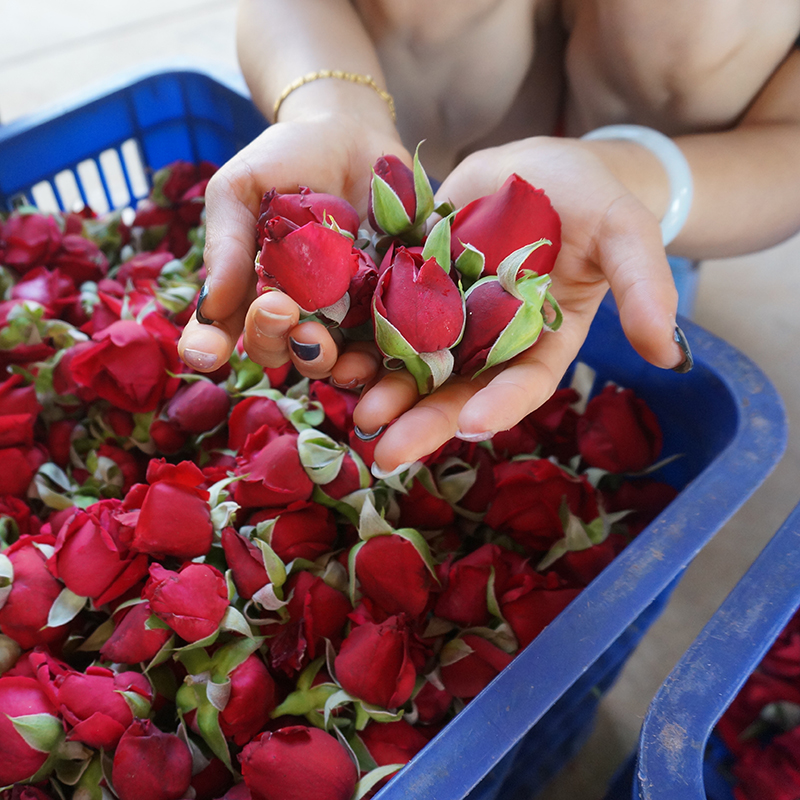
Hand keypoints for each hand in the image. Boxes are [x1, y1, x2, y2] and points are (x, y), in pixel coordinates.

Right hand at [177, 114, 408, 380]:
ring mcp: (343, 311)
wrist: (352, 133)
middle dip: (273, 341)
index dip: (211, 346)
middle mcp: (296, 309)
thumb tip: (210, 306)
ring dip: (321, 361)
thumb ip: (226, 244)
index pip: (223, 329)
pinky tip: (372, 353)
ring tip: (322, 345)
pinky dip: (375, 355)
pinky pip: (381, 342)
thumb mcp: (240, 189)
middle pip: (278, 347)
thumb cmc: (285, 159)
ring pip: (328, 357)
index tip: (208, 352)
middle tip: (281, 311)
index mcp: (252, 287)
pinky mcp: (387, 305)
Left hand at [352, 136, 686, 472]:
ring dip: (383, 390)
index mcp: (541, 341)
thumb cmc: (589, 197)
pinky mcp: (410, 288)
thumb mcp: (624, 232)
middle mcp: (489, 341)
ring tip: (356, 412)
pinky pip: (382, 319)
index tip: (475, 424)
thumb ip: (644, 287)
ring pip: (412, 365)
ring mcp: (446, 317)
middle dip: (424, 421)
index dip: (501, 404)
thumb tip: (670, 356)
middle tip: (387, 452)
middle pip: (457, 389)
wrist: (533, 164)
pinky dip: (360, 339)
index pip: (523, 383)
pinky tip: (336, 355)